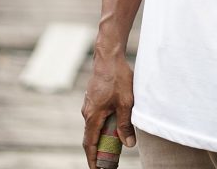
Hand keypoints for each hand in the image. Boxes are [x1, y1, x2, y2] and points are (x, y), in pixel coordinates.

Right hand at [81, 54, 136, 168]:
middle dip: (99, 151)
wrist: (109, 57)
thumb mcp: (126, 103)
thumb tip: (128, 144)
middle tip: (109, 161)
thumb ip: (125, 124)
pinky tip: (116, 124)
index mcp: (93, 117)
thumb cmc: (118, 78)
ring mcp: (89, 105)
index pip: (90, 144)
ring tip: (115, 145)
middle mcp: (87, 113)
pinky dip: (104, 125)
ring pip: (95, 126)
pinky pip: (98, 116)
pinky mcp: (94, 98)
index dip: (93, 159)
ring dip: (103, 137)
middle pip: (92, 137)